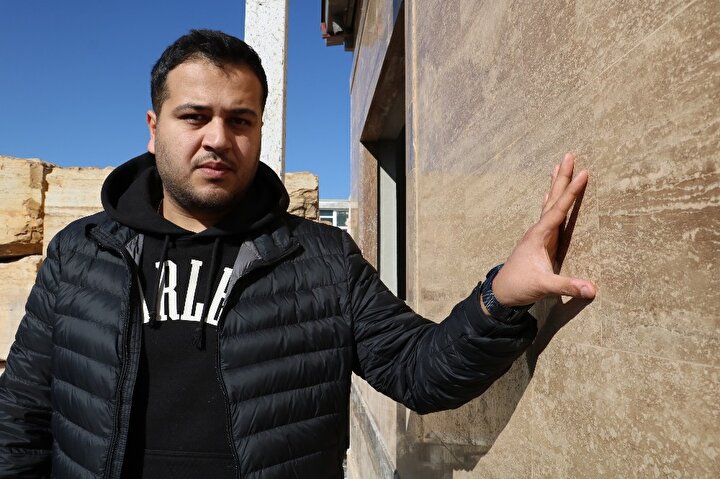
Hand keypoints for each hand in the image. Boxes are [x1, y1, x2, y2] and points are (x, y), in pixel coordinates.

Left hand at [490, 153, 596, 306]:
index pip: (559, 209)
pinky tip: (550, 193)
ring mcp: (538, 234)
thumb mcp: (543, 286)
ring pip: (549, 203)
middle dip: (562, 177)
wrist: (502, 293)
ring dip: (556, 185)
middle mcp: (538, 230)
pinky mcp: (540, 241)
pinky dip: (553, 200)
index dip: (572, 191)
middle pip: (552, 198)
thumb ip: (566, 286)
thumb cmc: (519, 286)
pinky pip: (549, 214)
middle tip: (569, 154)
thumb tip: (592, 289)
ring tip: (560, 165)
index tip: (584, 172)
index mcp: (539, 235)